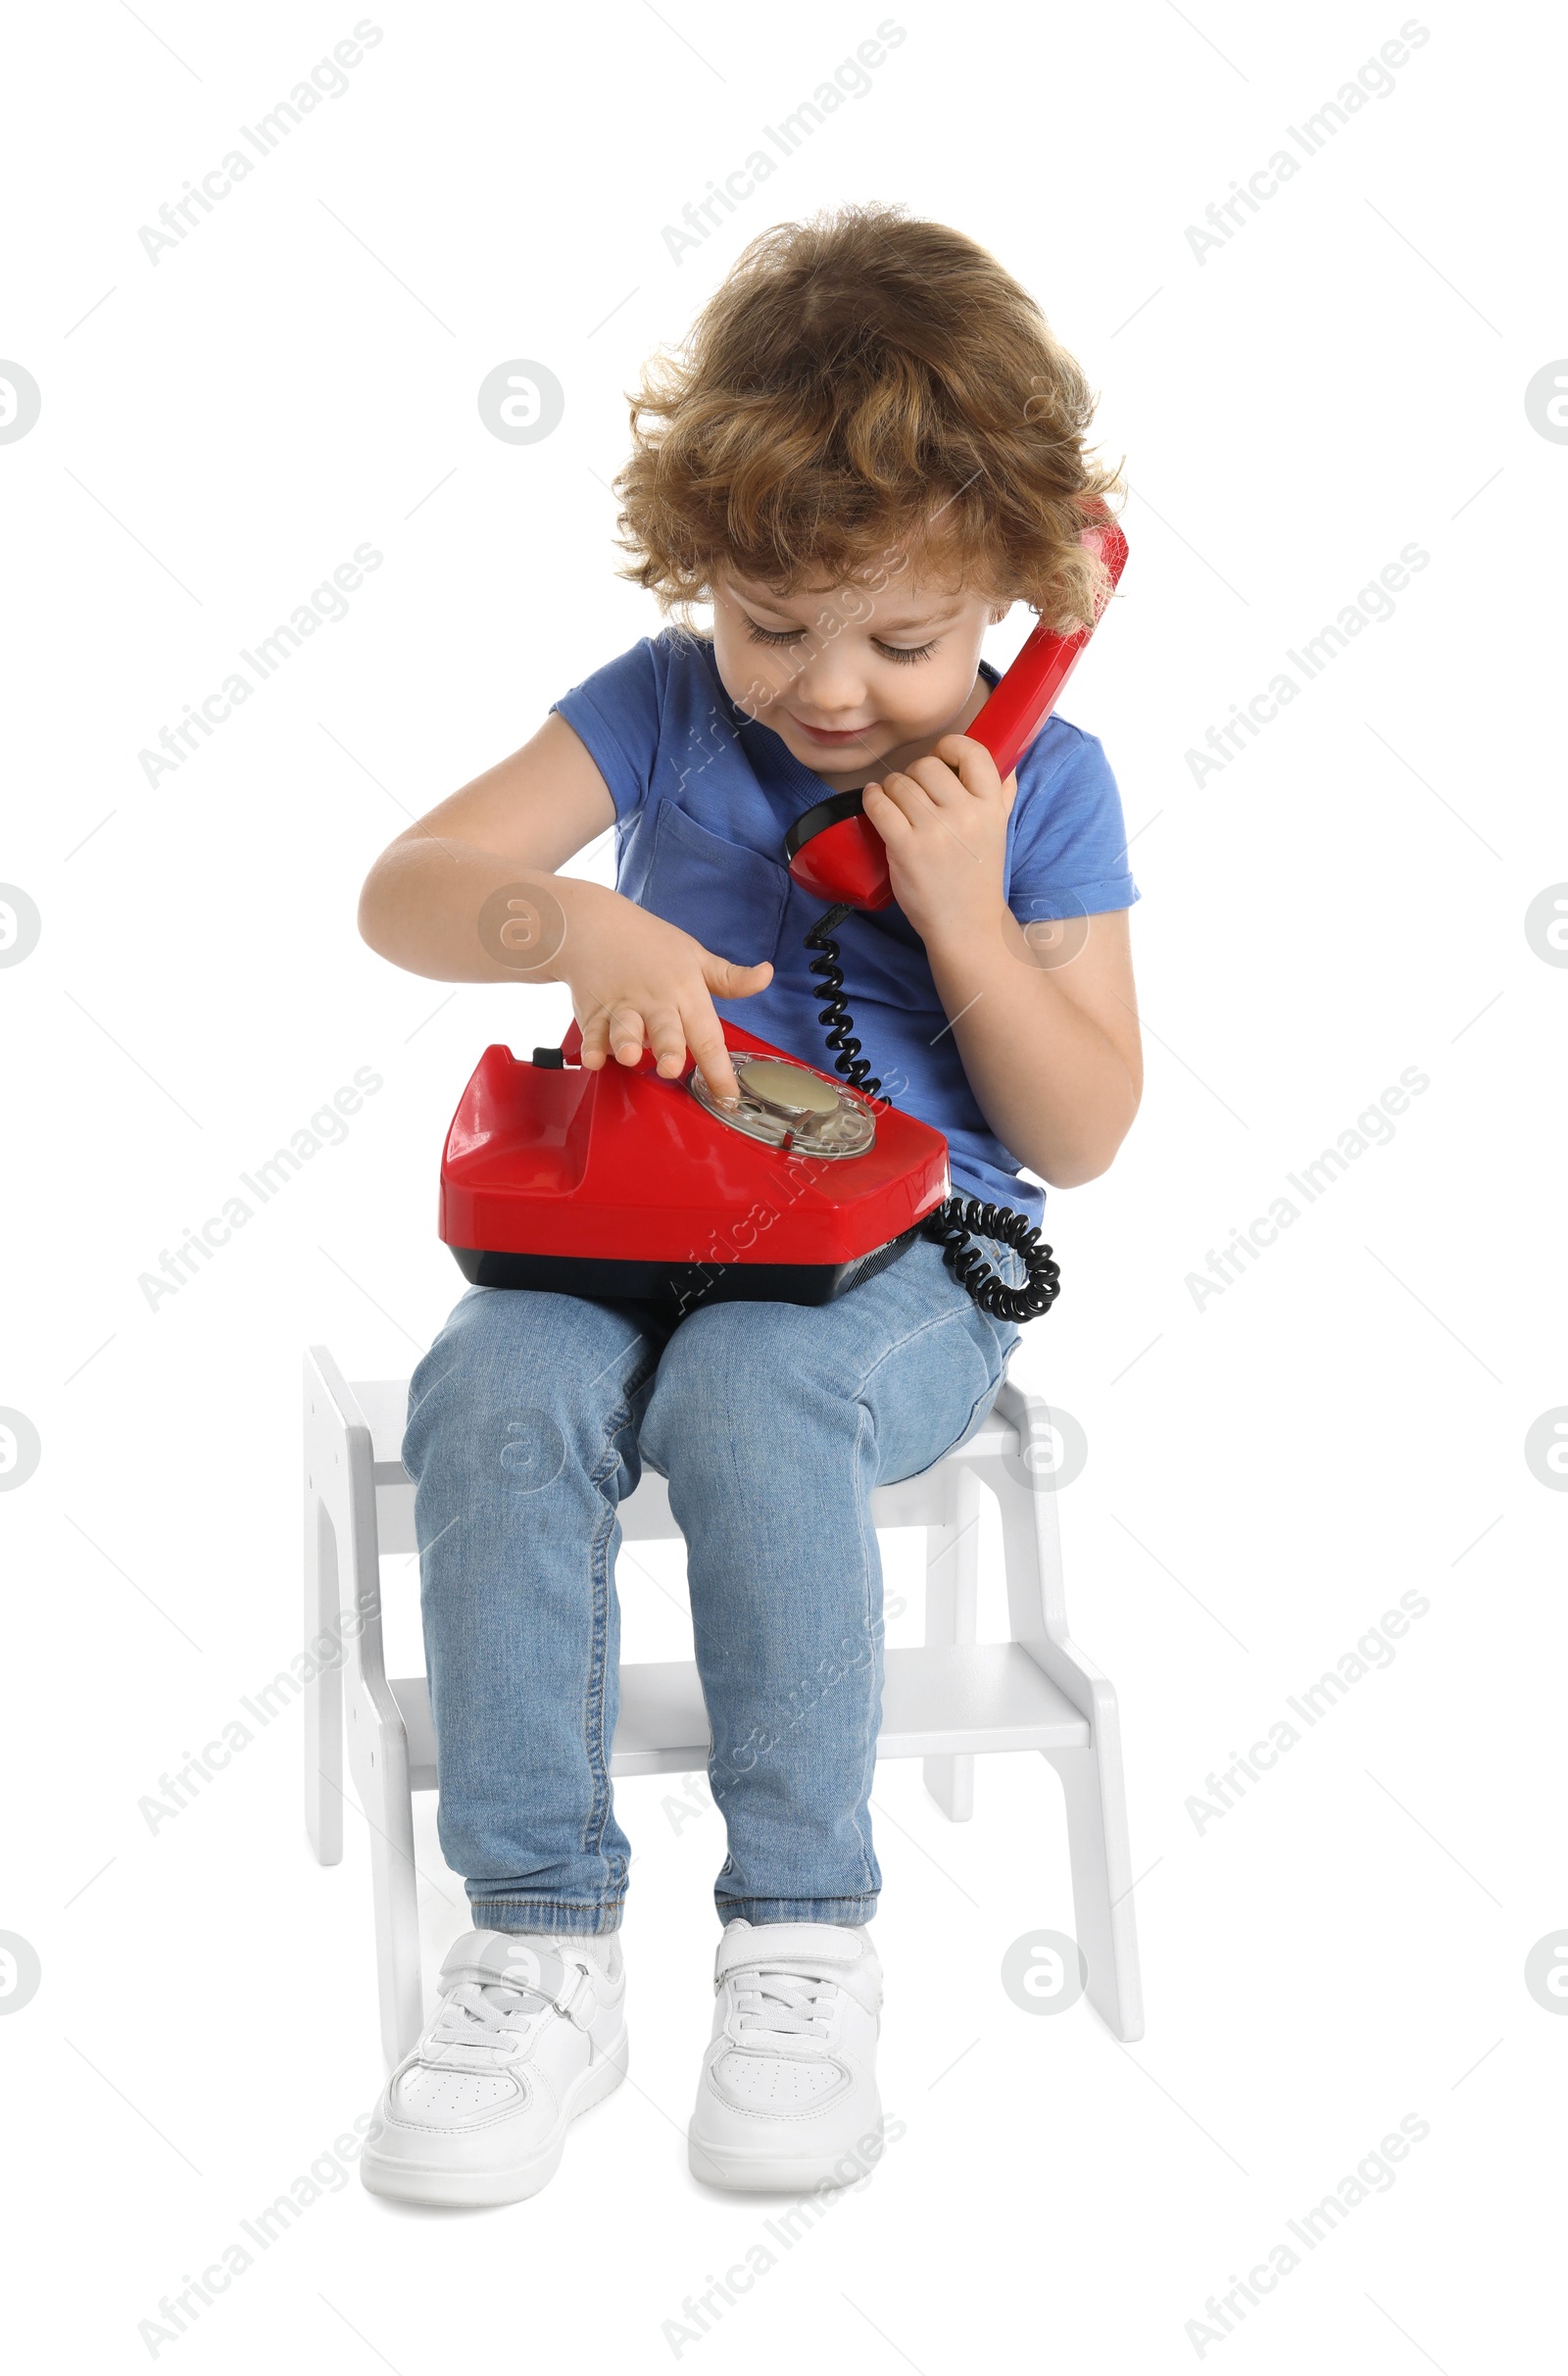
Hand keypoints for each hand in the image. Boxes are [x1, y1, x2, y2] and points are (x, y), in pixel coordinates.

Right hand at [562, 886, 770, 1104]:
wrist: (594, 924)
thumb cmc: (649, 944)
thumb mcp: (695, 956)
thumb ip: (730, 978)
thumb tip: (767, 975)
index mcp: (685, 993)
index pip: (707, 1035)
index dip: (719, 1070)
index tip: (729, 1098)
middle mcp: (655, 1003)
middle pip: (664, 1031)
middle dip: (669, 1050)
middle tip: (672, 1068)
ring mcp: (622, 1007)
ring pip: (625, 1030)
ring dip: (627, 1044)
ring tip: (631, 1057)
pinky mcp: (593, 1012)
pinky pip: (592, 1032)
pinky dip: (591, 1045)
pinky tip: (594, 1058)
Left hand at [861, 733, 1016, 946]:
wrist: (966, 924)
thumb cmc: (978, 875)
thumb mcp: (999, 830)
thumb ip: (1002, 793)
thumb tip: (1006, 757)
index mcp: (991, 806)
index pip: (972, 751)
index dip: (950, 747)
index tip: (940, 758)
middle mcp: (965, 814)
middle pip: (926, 765)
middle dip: (914, 774)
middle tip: (913, 793)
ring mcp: (934, 832)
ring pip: (899, 783)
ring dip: (891, 789)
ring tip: (895, 803)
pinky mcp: (905, 848)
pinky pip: (879, 804)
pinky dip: (872, 798)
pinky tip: (875, 801)